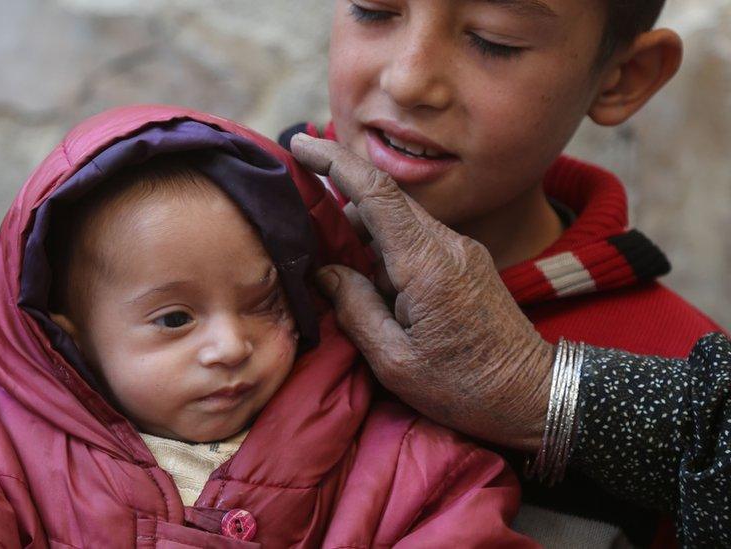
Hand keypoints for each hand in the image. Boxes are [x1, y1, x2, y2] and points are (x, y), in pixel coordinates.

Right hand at [291, 133, 552, 450]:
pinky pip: (415, 238)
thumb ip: (355, 309)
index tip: (299, 144)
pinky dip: (383, 246)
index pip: (375, 193)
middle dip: (339, 195)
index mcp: (425, 264)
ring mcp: (460, 249)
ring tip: (331, 261)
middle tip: (299, 210)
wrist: (535, 395)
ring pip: (398, 220)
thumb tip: (326, 272)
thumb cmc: (464, 388)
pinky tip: (367, 278)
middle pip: (383, 201)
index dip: (334, 161)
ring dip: (361, 229)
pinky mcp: (465, 261)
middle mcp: (446, 244)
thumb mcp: (395, 361)